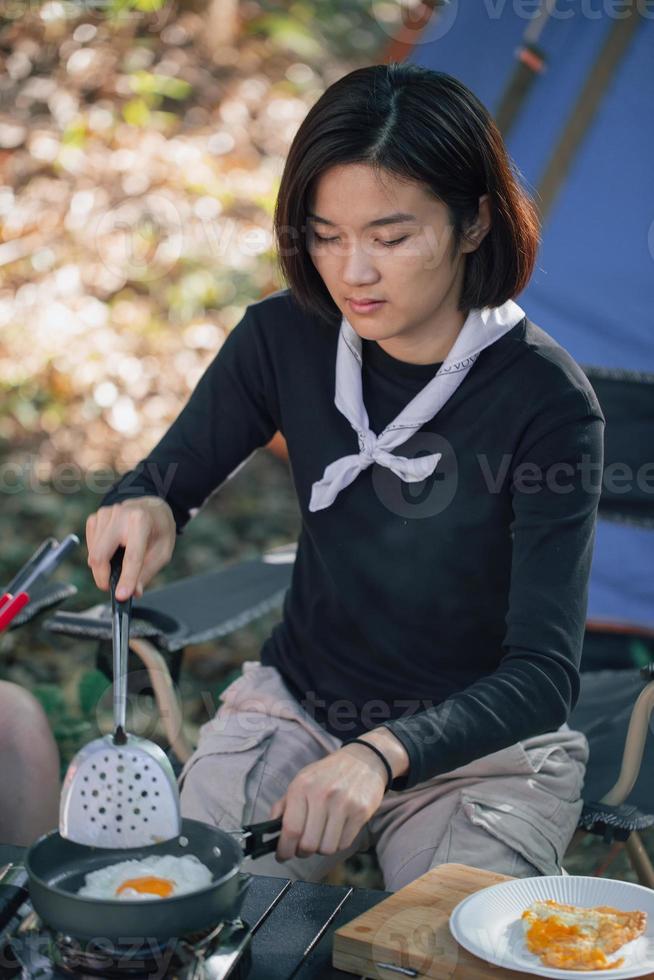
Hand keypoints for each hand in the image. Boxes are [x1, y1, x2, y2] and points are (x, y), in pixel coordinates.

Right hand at [86, 497, 175, 599]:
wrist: (151, 508)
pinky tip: (111, 551)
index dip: (126, 578)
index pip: (131, 556)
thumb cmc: (158, 529)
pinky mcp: (95, 517)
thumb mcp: (163, 552)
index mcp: (141, 521)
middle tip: (110, 587)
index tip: (121, 596)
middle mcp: (121, 514)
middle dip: (102, 577)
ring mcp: (105, 514)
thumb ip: (147, 572)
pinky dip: (98, 555)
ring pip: (93, 552)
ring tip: (118, 564)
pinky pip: (90, 544)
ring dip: (102, 566)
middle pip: (100, 555)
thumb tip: (133, 592)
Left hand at [269, 730, 409, 861]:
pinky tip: (336, 831)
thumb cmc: (328, 773)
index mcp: (302, 787)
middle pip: (308, 844)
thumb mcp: (302, 780)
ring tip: (321, 836)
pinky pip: (344, 843)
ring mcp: (343, 804)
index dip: (284, 849)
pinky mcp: (361, 812)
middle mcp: (322, 795)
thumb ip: (284, 804)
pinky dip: (337, 844)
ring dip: (321, 848)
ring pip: (327, 848)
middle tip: (303, 847)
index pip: (290, 829)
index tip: (282, 855)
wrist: (363, 760)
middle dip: (303, 851)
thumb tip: (271, 828)